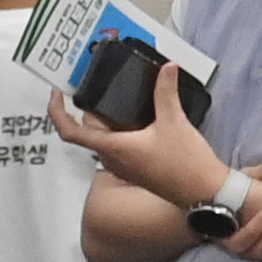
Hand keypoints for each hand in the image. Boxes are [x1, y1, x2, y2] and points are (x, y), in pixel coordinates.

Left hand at [46, 87, 229, 209]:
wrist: (205, 193)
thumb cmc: (186, 163)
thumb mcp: (175, 122)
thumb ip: (166, 92)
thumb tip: (166, 68)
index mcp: (113, 147)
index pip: (70, 131)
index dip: (57, 111)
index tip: (57, 94)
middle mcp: (112, 158)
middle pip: (89, 130)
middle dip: (94, 108)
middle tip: (108, 88)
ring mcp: (124, 166)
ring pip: (104, 138)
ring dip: (109, 120)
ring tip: (126, 100)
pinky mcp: (136, 169)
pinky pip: (118, 146)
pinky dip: (122, 130)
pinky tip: (142, 120)